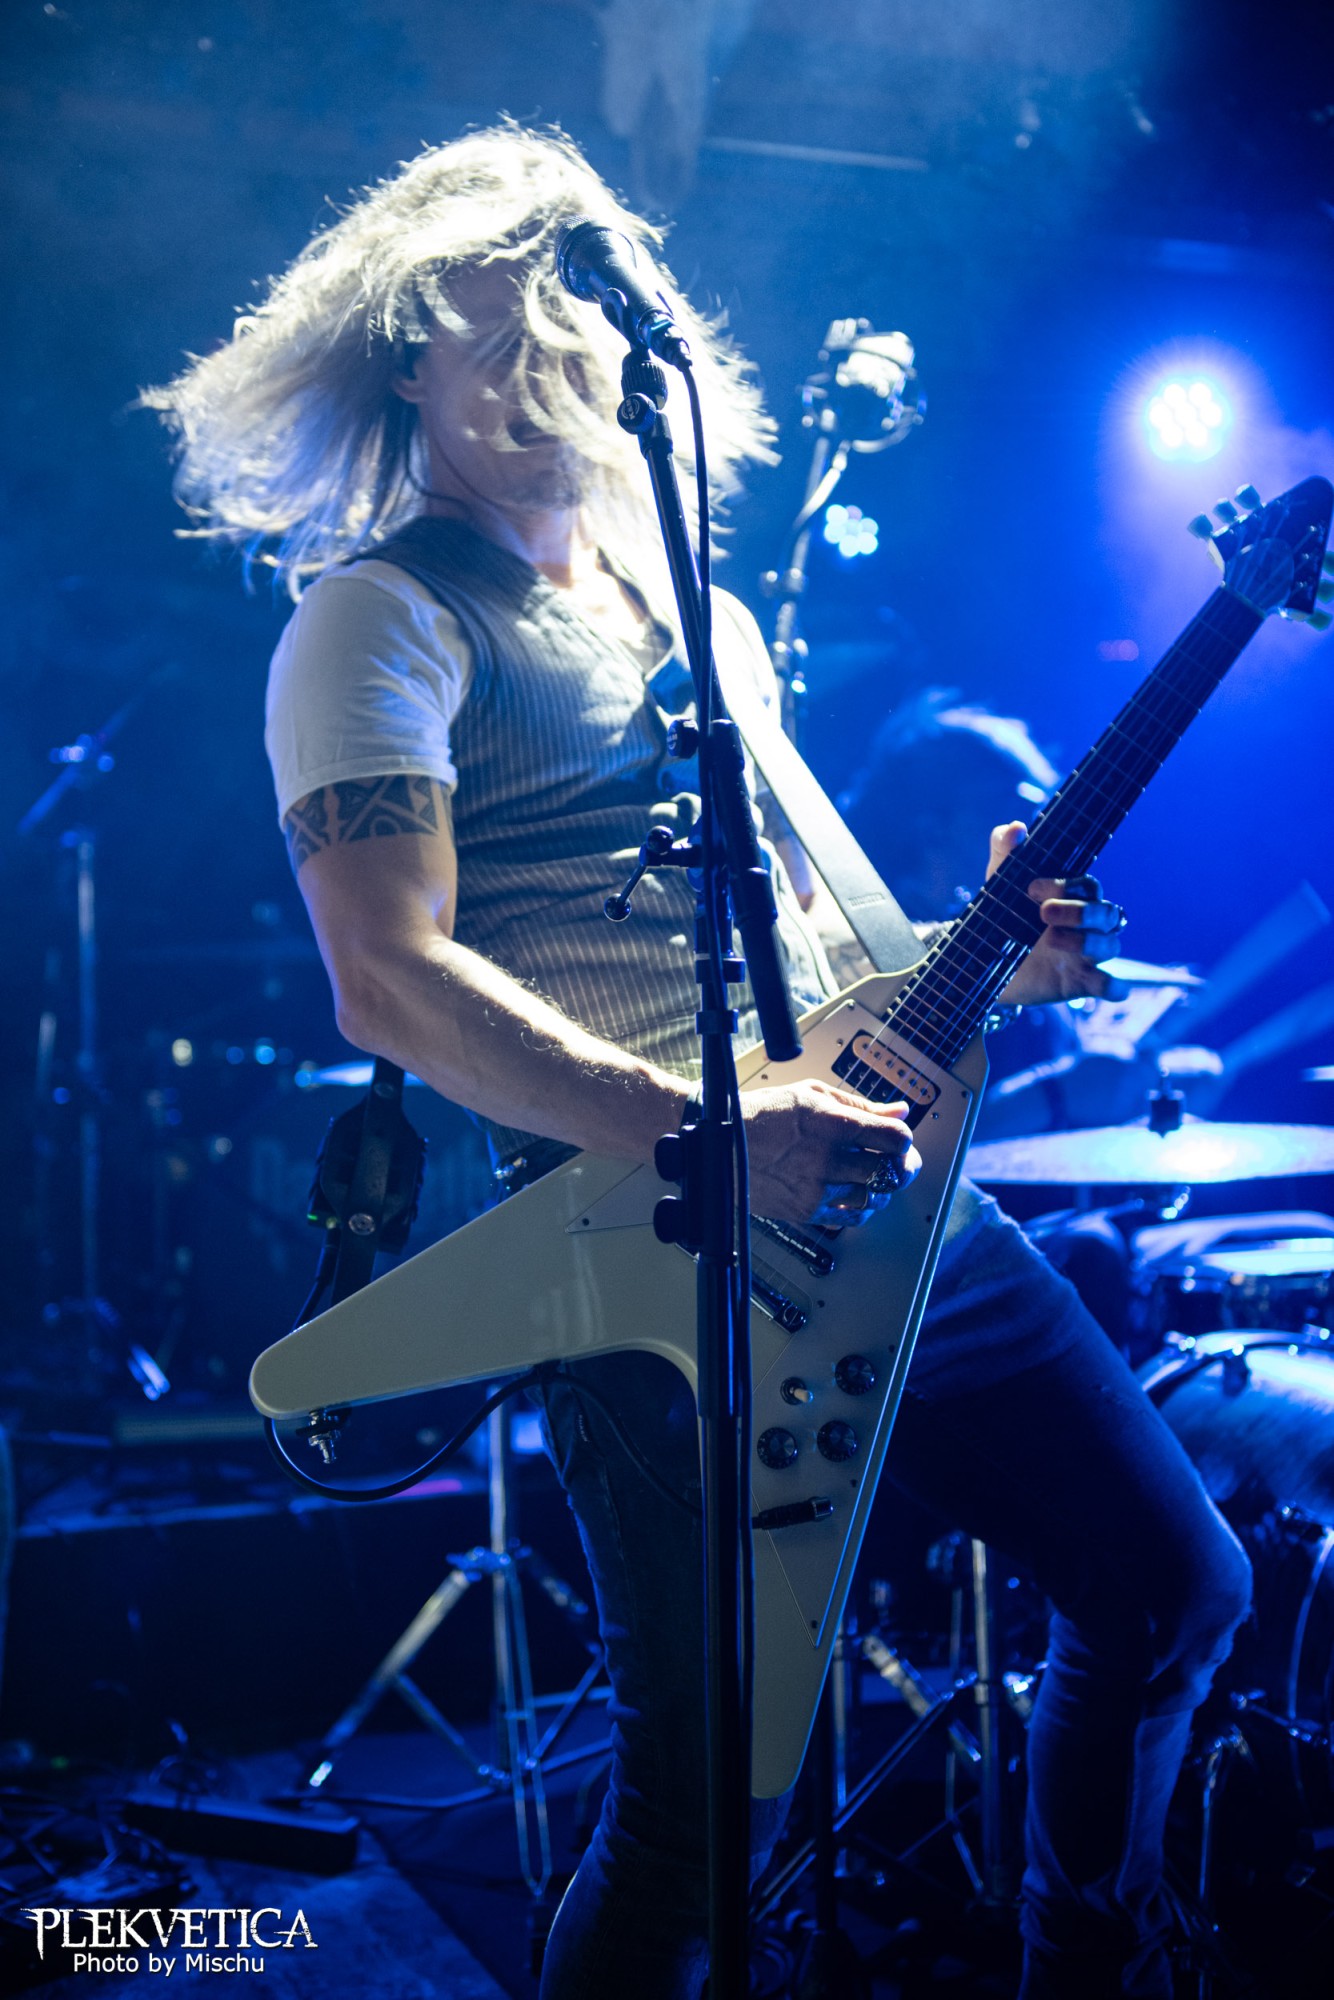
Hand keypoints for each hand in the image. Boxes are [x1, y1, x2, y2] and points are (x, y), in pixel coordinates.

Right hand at [741, 1078, 920, 1228]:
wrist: (719, 1142)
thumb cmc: (762, 1114)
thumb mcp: (812, 1094)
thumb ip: (860, 1105)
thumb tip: (898, 1111)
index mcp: (833, 1124)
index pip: (895, 1137)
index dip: (904, 1138)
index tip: (899, 1138)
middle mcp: (827, 1159)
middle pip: (890, 1171)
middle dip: (901, 1166)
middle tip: (898, 1162)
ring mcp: (816, 1188)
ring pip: (874, 1197)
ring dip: (882, 1188)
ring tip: (874, 1177)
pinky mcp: (805, 1210)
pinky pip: (850, 1218)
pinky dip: (862, 1208)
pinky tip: (856, 1195)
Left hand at [988, 822, 1129, 1006]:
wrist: (984, 961)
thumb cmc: (1002, 914)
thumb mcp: (999, 882)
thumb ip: (1006, 851)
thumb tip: (1014, 828)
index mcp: (1074, 896)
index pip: (1088, 885)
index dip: (1066, 885)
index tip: (1031, 888)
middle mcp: (1088, 924)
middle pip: (1109, 913)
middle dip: (1080, 911)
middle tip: (1042, 913)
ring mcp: (1087, 954)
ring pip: (1111, 945)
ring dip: (1086, 942)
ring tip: (1049, 940)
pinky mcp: (1081, 983)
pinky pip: (1113, 985)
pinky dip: (1114, 986)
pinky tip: (1101, 983)